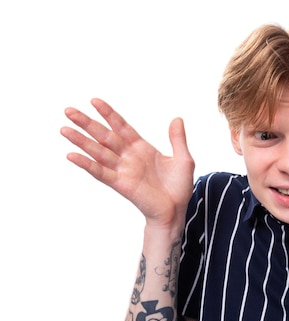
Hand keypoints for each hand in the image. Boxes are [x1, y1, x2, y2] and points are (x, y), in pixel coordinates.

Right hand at [60, 99, 194, 226]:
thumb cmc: (179, 188)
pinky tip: (72, 155)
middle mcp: (129, 157)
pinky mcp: (120, 184)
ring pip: (98, 151)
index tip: (94, 101)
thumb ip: (177, 139)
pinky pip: (100, 172)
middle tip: (68, 111)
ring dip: (81, 141)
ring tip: (64, 129)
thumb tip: (177, 119)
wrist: (176, 211)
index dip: (109, 114)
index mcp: (142, 148)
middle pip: (105, 136)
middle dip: (87, 123)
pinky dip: (86, 164)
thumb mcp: (183, 159)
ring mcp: (123, 170)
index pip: (121, 127)